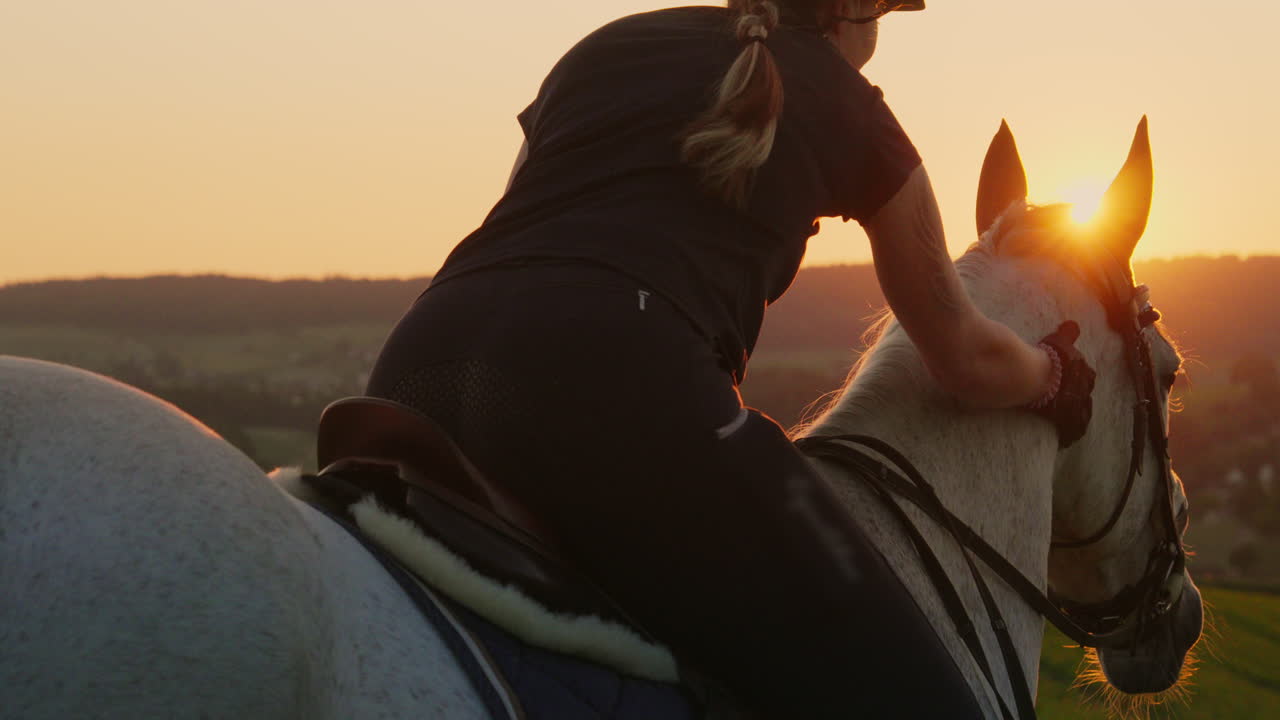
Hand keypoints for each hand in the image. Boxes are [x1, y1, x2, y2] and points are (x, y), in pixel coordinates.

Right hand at [1029, 321, 1095, 447]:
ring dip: (1079, 420)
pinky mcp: (1064, 418)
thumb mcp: (1060, 340)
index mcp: (1084, 372)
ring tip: (1074, 427)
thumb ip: (1068, 333)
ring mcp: (1075, 405)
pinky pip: (1070, 429)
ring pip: (1082, 416)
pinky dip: (1069, 434)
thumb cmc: (1049, 357)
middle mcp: (1083, 390)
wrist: (1039, 375)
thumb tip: (1072, 325)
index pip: (1088, 377)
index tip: (1079, 385)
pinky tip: (1066, 440)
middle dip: (1083, 402)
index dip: (1083, 381)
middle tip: (1078, 407)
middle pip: (1086, 399)